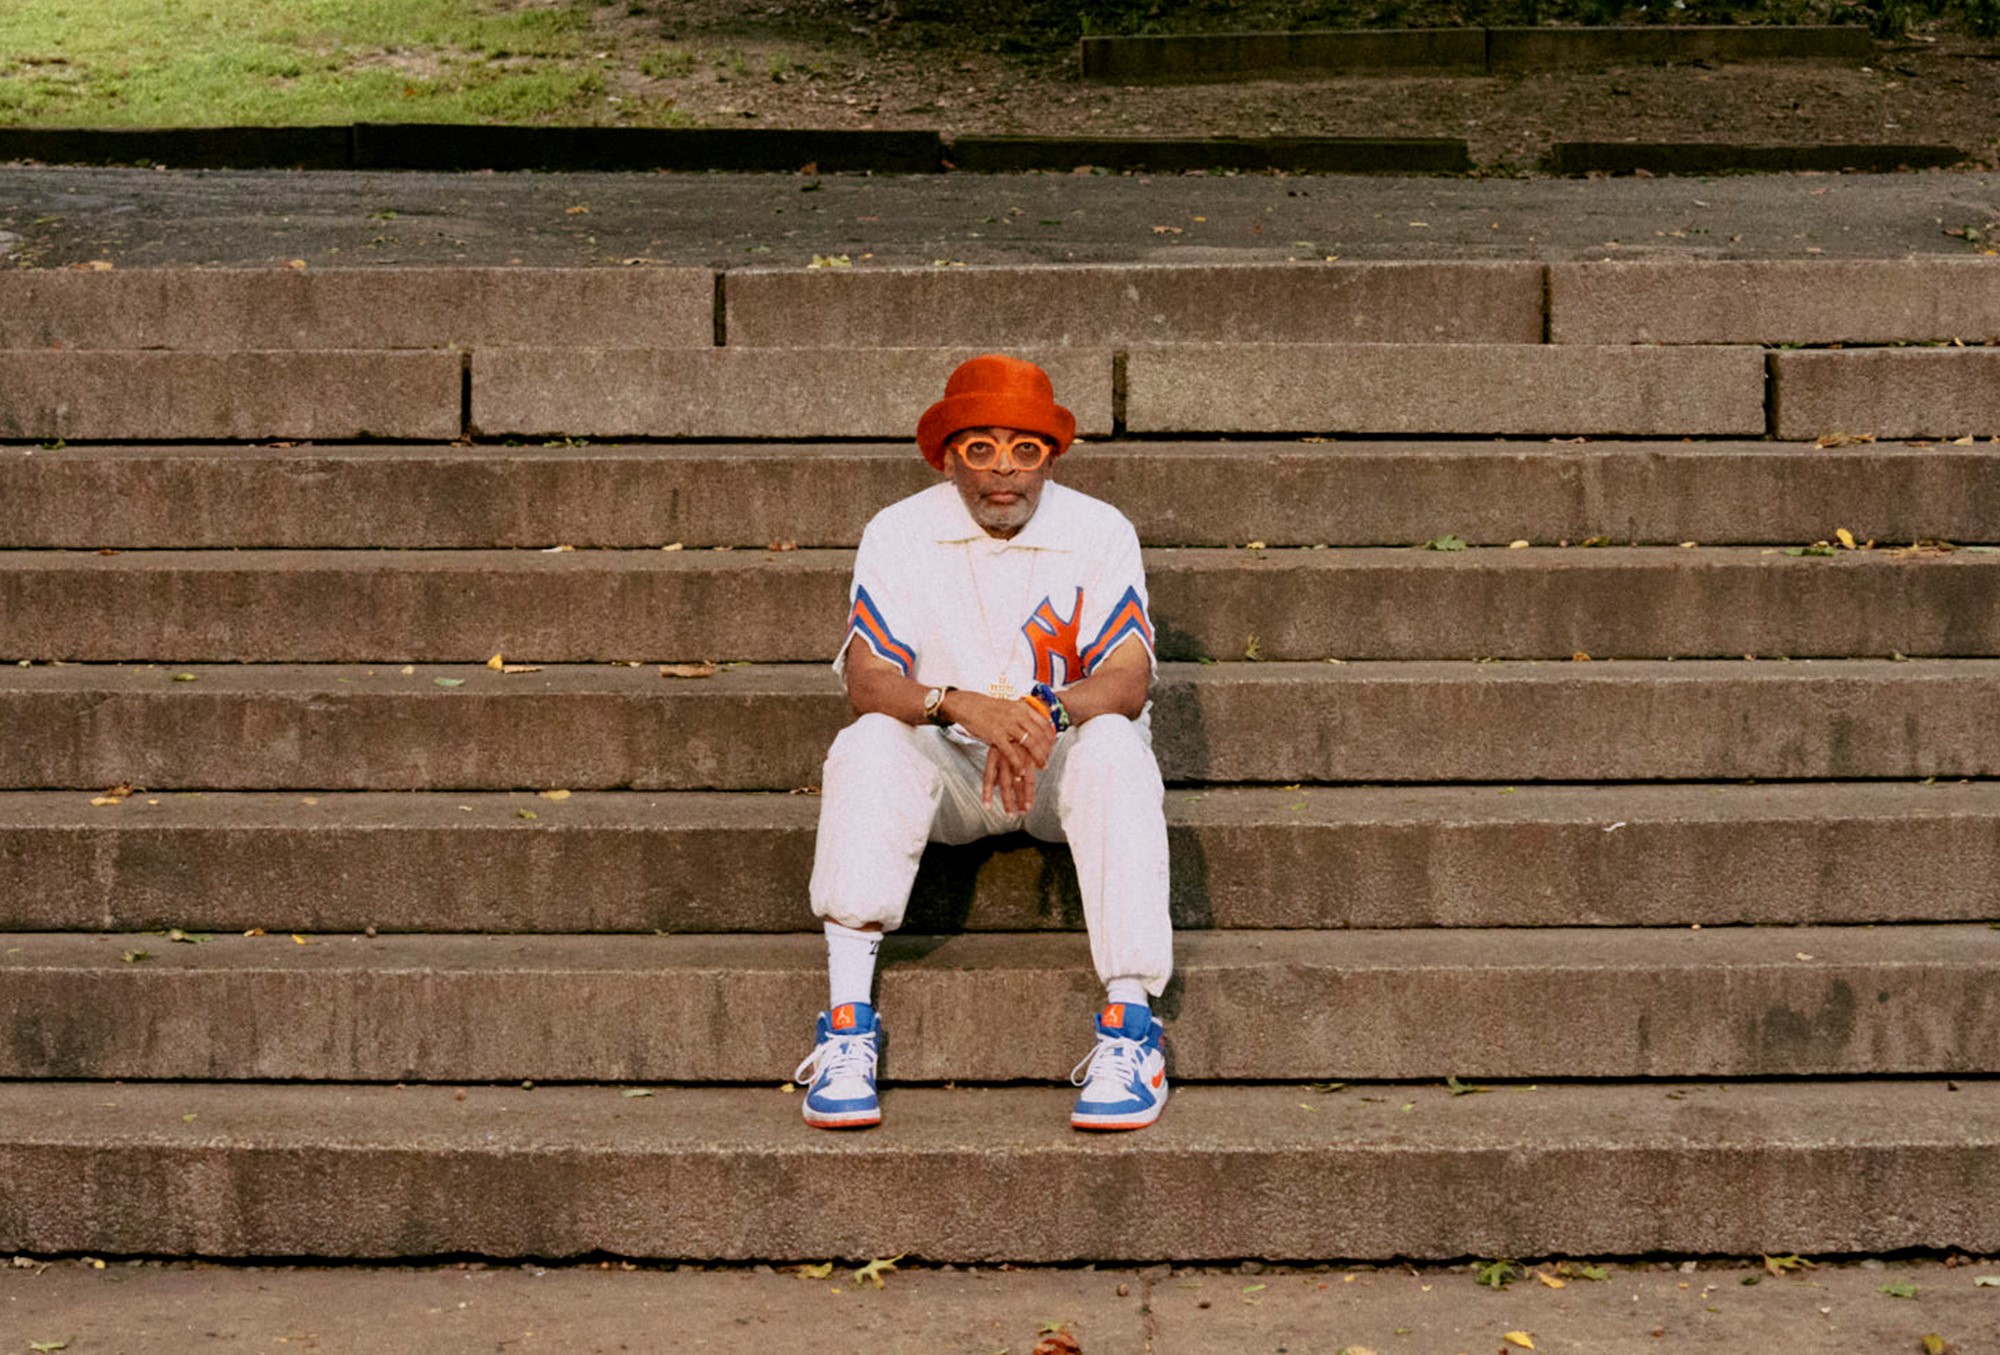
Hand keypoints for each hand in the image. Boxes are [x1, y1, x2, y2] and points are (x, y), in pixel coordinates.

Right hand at [945, 691, 1055, 811]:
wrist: (969, 706)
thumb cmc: (989, 708)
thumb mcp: (1011, 706)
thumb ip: (1024, 714)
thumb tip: (1038, 722)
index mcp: (1023, 707)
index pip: (1044, 723)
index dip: (1050, 737)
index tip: (1052, 747)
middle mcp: (1018, 714)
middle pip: (1039, 735)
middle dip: (1046, 750)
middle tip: (1047, 761)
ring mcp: (1007, 724)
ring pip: (1029, 743)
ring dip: (1037, 757)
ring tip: (1041, 766)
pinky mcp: (996, 734)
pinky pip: (1010, 752)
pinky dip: (1017, 763)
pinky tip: (1021, 772)